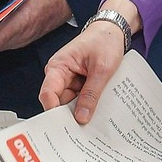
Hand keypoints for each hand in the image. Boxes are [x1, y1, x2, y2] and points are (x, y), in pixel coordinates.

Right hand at [39, 7, 130, 122]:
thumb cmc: (105, 41)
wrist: (113, 30)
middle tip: (84, 131)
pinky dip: (87, 105)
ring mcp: (68, 80)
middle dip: (70, 115)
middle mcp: (59, 74)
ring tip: (95, 120)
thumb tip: (81, 118)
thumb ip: (91, 94)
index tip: (65, 128)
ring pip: (70, 104)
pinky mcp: (77, 83)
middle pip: (58, 103)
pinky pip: (79, 99)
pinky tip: (97, 112)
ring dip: (81, 110)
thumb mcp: (102, 69)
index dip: (54, 113)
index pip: (48, 94)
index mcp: (58, 67)